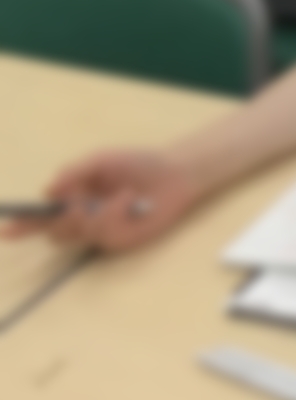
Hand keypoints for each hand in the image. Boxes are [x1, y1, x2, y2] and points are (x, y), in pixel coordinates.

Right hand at [1, 148, 199, 251]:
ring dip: (93, 214)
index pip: (41, 217)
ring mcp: (101, 232)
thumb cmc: (136, 163)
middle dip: (61, 220)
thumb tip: (47, 190)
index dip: (22, 225)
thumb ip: (73, 172)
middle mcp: (83, 218)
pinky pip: (104, 235)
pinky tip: (130, 200)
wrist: (174, 172)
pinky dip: (114, 214)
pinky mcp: (120, 240)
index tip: (6, 230)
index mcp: (73, 198)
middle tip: (77, 205)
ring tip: (120, 196)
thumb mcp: (101, 160)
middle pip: (55, 232)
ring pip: (78, 234)